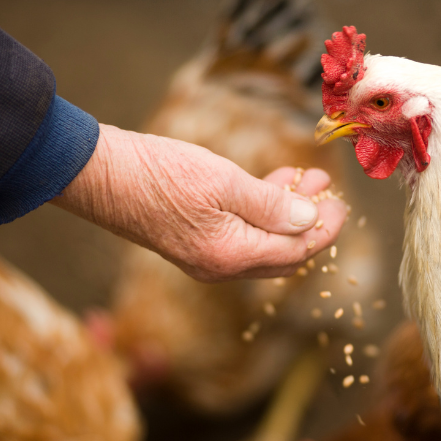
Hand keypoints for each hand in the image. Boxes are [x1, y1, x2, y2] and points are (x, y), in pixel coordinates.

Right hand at [51, 124, 346, 281]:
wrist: (99, 175)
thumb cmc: (159, 174)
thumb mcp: (223, 183)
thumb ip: (272, 205)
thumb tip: (311, 220)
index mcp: (231, 256)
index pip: (296, 252)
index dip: (324, 230)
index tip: (340, 204)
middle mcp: (221, 266)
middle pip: (284, 254)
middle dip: (311, 224)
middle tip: (328, 193)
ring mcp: (207, 256)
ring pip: (265, 242)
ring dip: (289, 213)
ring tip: (308, 179)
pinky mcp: (196, 241)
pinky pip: (243, 234)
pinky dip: (264, 212)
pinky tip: (274, 184)